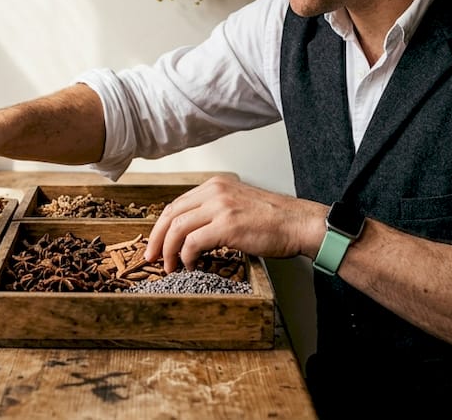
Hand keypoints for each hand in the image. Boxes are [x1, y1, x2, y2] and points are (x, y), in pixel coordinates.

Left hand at [144, 174, 327, 272]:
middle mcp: (215, 191)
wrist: (300, 224)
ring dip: (169, 251)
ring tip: (170, 266)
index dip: (162, 226)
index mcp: (216, 185)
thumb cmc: (275, 221)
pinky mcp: (227, 225)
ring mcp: (220, 207)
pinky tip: (191, 265)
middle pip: (171, 213)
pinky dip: (186, 256)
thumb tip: (192, 233)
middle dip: (157, 238)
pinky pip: (192, 242)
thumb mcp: (239, 205)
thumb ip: (216, 211)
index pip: (177, 204)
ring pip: (178, 228)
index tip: (156, 243)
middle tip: (152, 257)